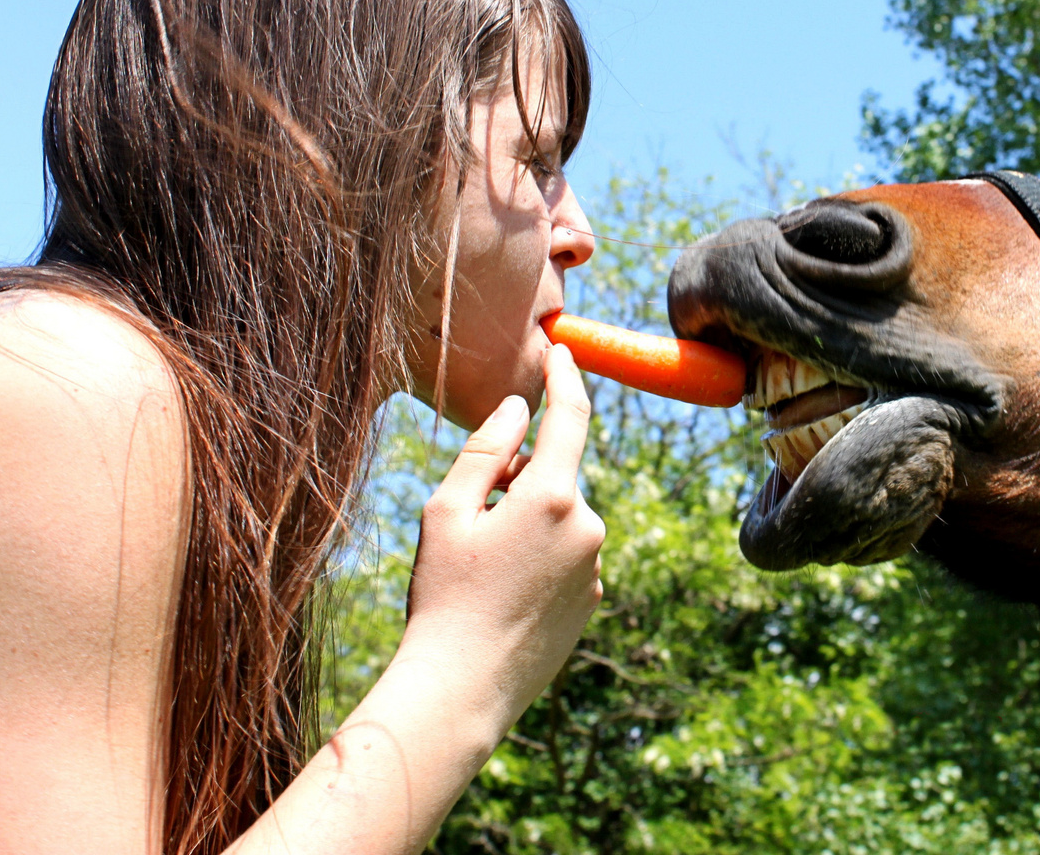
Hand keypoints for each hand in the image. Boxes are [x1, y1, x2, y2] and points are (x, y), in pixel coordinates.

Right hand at [398, 344, 604, 736]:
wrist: (462, 689)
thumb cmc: (444, 595)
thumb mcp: (448, 512)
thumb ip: (485, 449)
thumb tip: (520, 408)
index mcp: (553, 496)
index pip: (570, 416)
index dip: (564, 378)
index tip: (560, 350)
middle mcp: (587, 526)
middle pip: (553, 474)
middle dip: (516, 478)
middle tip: (467, 520)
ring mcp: (595, 564)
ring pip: (558, 517)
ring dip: (526, 521)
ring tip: (481, 570)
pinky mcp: (593, 597)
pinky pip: (564, 554)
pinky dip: (537, 556)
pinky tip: (501, 595)